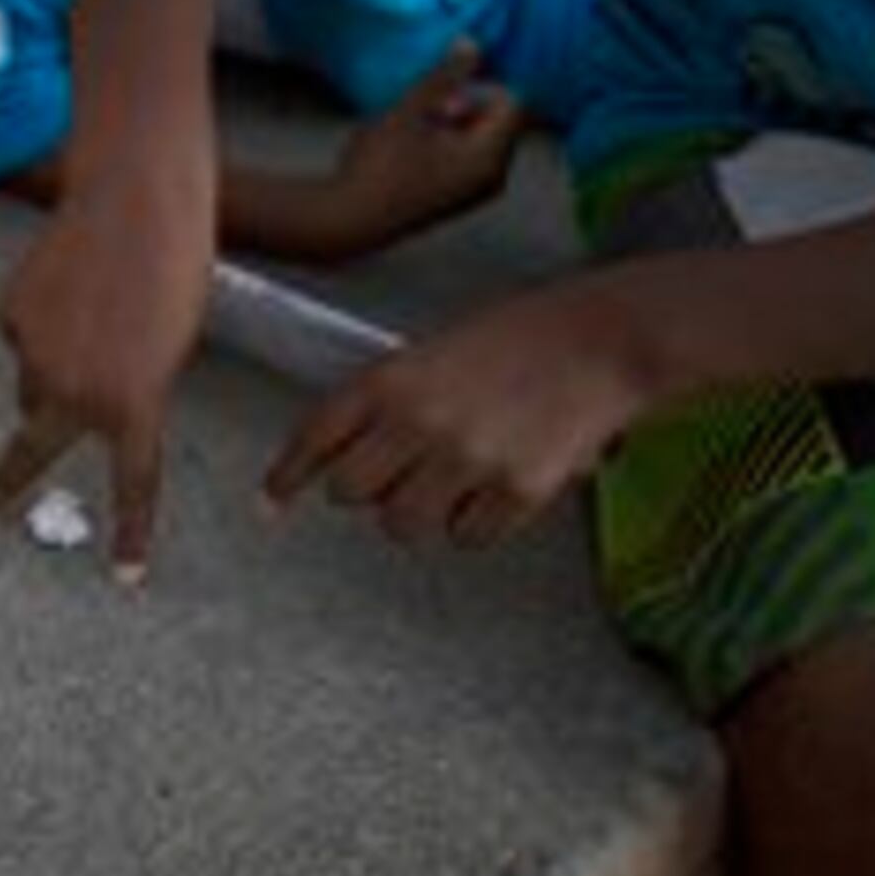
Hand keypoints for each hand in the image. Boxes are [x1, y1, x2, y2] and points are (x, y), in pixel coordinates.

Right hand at [0, 164, 216, 578]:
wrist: (137, 201)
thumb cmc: (174, 269)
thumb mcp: (170, 347)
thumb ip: (129, 390)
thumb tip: (71, 402)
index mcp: (134, 403)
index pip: (133, 484)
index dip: (130, 535)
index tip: (123, 578)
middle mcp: (75, 390)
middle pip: (29, 450)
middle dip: (0, 483)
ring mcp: (35, 353)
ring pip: (33, 379)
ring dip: (51, 364)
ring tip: (90, 310)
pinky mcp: (10, 315)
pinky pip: (22, 333)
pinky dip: (42, 318)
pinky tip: (67, 284)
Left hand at [264, 278, 660, 547]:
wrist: (604, 339)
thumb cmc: (521, 337)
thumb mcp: (435, 350)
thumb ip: (388, 399)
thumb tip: (344, 458)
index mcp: (392, 378)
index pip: (316, 436)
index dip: (288, 474)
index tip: (270, 502)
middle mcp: (418, 421)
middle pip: (350, 493)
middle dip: (367, 490)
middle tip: (400, 475)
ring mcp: (466, 459)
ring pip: (401, 526)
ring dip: (418, 514)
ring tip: (453, 484)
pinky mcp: (515, 491)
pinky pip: (466, 538)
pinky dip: (474, 524)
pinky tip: (496, 490)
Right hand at [319, 42, 526, 253]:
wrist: (349, 221)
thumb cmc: (380, 164)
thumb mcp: (411, 111)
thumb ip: (444, 76)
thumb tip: (472, 42)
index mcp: (490, 156)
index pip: (510, 102)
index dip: (477, 89)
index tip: (439, 98)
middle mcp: (493, 177)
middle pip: (498, 122)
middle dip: (465, 108)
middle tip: (424, 116)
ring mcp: (476, 193)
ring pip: (480, 140)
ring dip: (452, 127)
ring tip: (414, 134)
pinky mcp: (458, 201)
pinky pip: (468, 160)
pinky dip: (448, 147)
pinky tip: (412, 154)